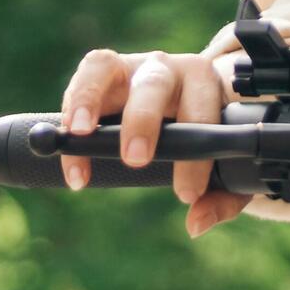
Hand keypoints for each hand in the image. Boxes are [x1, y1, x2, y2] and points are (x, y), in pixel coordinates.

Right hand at [54, 47, 254, 236]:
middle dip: (143, 120)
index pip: (203, 115)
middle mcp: (166, 68)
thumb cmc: (207, 136)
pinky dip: (71, 108)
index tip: (186, 195)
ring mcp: (129, 66)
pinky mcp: (101, 73)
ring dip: (90, 98)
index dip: (195, 158)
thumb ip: (221, 198)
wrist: (183, 101)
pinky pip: (81, 80)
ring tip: (79, 133)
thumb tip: (196, 223)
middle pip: (154, 84)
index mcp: (204, 84)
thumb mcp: (225, 167)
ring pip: (105, 67)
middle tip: (135, 159)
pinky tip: (64, 141)